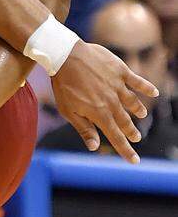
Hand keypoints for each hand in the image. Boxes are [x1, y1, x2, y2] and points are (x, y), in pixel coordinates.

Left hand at [51, 41, 158, 162]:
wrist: (65, 55)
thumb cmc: (63, 84)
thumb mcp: (67, 109)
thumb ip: (83, 128)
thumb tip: (93, 147)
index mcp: (99, 114)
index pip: (115, 137)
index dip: (125, 150)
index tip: (134, 161)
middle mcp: (112, 102)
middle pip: (125, 121)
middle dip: (131, 132)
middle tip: (136, 138)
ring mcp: (118, 86)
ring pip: (133, 103)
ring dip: (138, 110)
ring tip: (142, 115)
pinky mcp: (120, 71)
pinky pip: (137, 81)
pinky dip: (146, 88)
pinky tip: (153, 93)